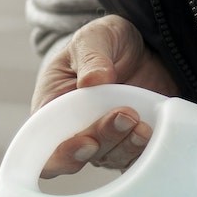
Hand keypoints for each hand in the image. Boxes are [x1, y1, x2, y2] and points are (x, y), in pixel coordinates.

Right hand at [32, 15, 174, 177]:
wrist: (141, 47)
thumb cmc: (105, 42)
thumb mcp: (94, 38)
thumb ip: (91, 58)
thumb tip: (93, 81)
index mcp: (53, 109)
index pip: (45, 149)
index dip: (61, 155)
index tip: (86, 142)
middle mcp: (76, 131)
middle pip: (82, 155)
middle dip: (104, 138)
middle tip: (125, 115)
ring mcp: (105, 141)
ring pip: (111, 158)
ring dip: (126, 145)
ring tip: (142, 124)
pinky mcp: (131, 143)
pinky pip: (136, 159)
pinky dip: (144, 151)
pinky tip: (151, 133)